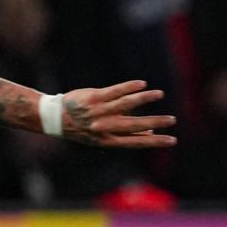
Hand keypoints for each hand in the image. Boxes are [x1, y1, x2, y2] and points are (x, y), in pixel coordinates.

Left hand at [55, 81, 176, 147]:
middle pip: (133, 125)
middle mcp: (103, 127)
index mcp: (106, 140)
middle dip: (154, 122)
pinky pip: (114, 91)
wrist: (54, 118)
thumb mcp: (100, 137)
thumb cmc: (81, 128)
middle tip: (172, 120)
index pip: (135, 142)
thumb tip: (149, 133)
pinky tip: (142, 84)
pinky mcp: (93, 98)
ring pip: (125, 104)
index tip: (172, 140)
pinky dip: (129, 87)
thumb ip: (124, 134)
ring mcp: (98, 112)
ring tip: (159, 94)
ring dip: (143, 99)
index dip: (154, 142)